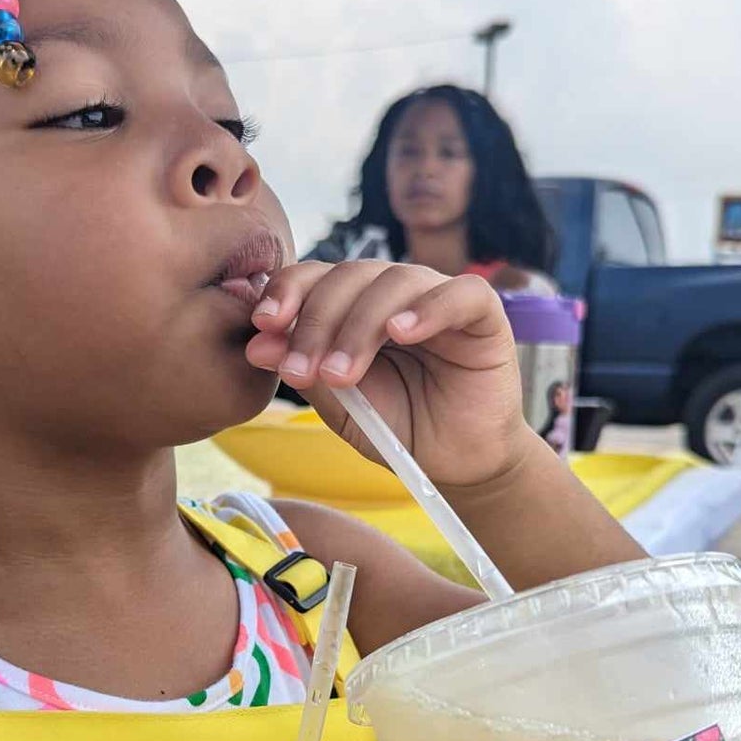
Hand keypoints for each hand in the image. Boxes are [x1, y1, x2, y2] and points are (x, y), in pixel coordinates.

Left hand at [246, 258, 529, 489]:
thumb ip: (305, 369)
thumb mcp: (340, 404)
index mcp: (355, 305)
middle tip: (301, 372)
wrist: (454, 464)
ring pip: (394, 282)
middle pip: (349, 276)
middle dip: (316, 323)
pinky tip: (400, 333)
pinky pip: (458, 293)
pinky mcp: (483, 313)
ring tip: (343, 374)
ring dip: (359, 326)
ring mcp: (438, 297)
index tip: (264, 327)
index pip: (316, 277)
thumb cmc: (398, 427)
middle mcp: (394, 292)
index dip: (287, 293)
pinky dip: (427, 309)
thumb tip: (257, 343)